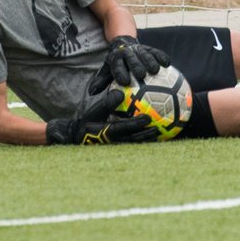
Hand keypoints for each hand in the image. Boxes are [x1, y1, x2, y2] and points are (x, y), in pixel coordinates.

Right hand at [45, 88, 159, 144]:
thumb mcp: (93, 111)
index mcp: (104, 132)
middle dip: (146, 135)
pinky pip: (133, 142)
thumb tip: (119, 93)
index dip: (135, 124)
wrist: (78, 136)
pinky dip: (144, 138)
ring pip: (135, 143)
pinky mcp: (119, 147)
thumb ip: (106, 103)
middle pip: (132, 139)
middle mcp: (112, 141)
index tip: (148, 118)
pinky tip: (157, 131)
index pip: (121, 129)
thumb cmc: (87, 121)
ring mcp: (116, 146)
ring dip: (147, 138)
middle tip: (160, 127)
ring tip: (162, 132)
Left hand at [103, 35, 170, 87]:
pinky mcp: (149, 48)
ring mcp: (139, 49)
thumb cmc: (117, 62)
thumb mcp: (107, 68)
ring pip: (145, 54)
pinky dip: (161, 56)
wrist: (122, 41)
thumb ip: (101, 80)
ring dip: (150, 61)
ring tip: (155, 71)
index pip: (117, 66)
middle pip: (132, 59)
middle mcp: (127, 53)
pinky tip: (167, 64)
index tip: (125, 82)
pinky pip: (156, 52)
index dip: (120, 73)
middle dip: (136, 66)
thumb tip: (91, 92)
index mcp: (116, 59)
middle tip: (141, 74)